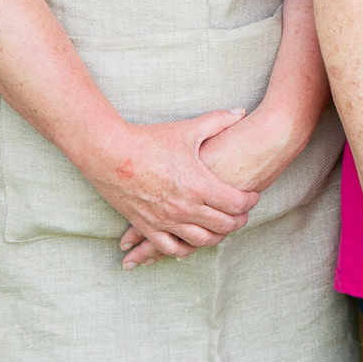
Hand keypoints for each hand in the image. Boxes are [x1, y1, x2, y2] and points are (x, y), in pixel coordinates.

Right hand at [78, 108, 259, 268]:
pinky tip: (191, 243)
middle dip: (239, 221)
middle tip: (243, 214)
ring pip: (201, 241)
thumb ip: (218, 121)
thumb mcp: (188, 129)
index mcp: (200, 185)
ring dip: (217, 237)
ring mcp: (165, 220)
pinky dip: (184, 249)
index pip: (237, 203)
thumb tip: (241, 112)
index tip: (253, 196)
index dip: (250, 201)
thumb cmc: (150, 140)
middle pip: (224, 225)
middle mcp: (185, 208)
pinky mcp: (146, 226)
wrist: (109, 153)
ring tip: (222, 229)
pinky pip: (170, 248)